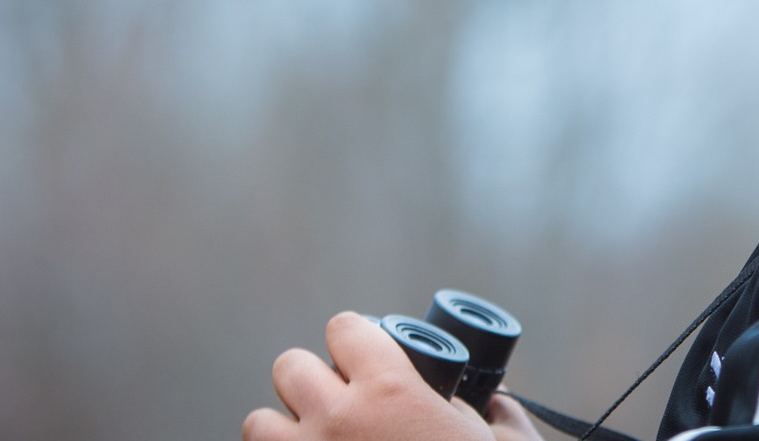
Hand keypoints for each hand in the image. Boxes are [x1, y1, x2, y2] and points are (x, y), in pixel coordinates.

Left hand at [243, 313, 534, 440]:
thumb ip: (499, 412)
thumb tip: (495, 399)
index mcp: (391, 391)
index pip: (343, 327)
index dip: (355, 339)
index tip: (363, 358)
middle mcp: (338, 421)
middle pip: (289, 367)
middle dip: (311, 381)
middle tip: (339, 405)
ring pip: (259, 424)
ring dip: (283, 430)